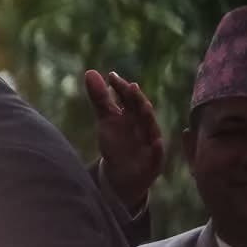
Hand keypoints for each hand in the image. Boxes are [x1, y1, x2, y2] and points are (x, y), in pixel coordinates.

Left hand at [83, 70, 164, 212]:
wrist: (122, 175)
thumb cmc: (116, 143)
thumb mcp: (106, 120)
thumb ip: (100, 98)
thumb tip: (90, 72)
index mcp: (132, 114)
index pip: (127, 97)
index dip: (120, 88)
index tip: (111, 76)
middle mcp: (143, 125)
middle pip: (141, 110)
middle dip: (137, 99)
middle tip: (131, 86)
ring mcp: (150, 143)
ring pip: (151, 129)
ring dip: (148, 118)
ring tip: (145, 106)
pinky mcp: (154, 162)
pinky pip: (157, 156)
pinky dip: (157, 149)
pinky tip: (156, 142)